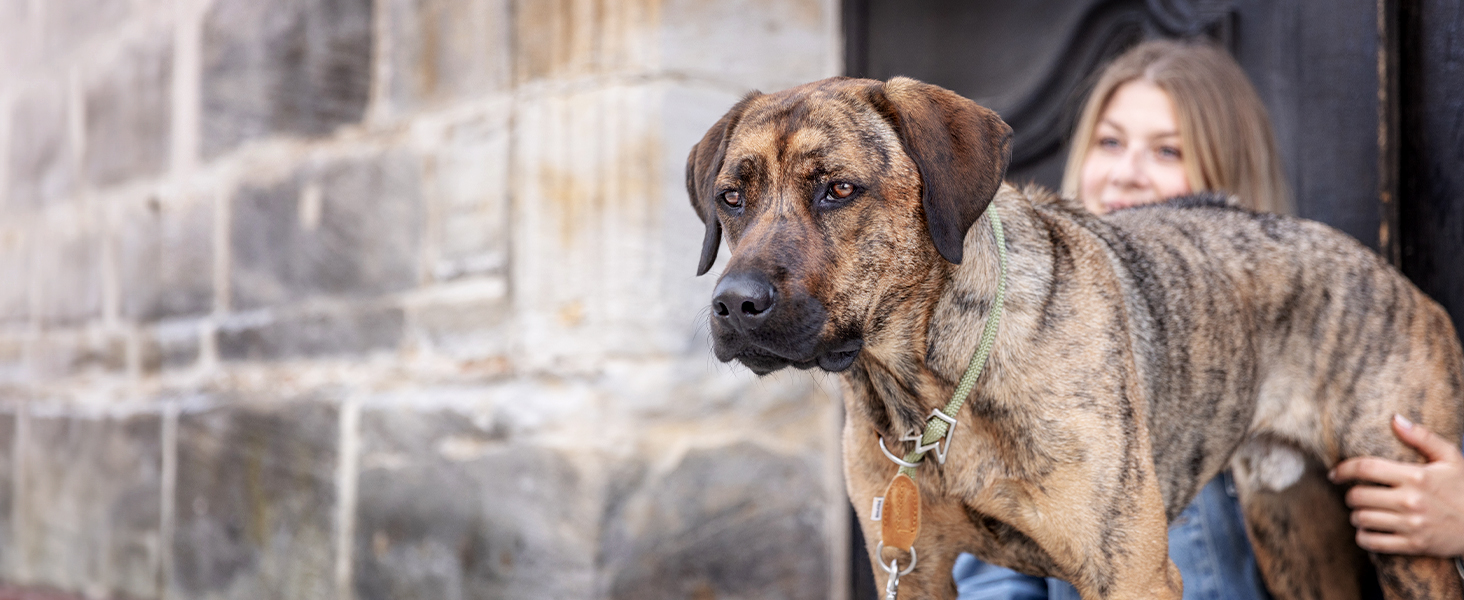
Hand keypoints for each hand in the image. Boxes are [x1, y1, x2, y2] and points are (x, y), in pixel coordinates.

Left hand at [1329, 414, 1463, 556]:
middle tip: (1355, 495)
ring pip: (1362, 519)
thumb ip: (1422, 437)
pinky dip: (1364, 537)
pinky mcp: (1414, 545)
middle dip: (1350, 495)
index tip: (1335, 474)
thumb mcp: (1451, 458)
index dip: (1343, 469)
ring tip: (1362, 512)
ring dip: (1356, 516)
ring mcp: (1412, 524)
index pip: (1365, 468)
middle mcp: (1411, 500)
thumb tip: (1395, 419)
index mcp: (1416, 476)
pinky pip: (1374, 542)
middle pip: (1358, 496)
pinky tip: (1367, 531)